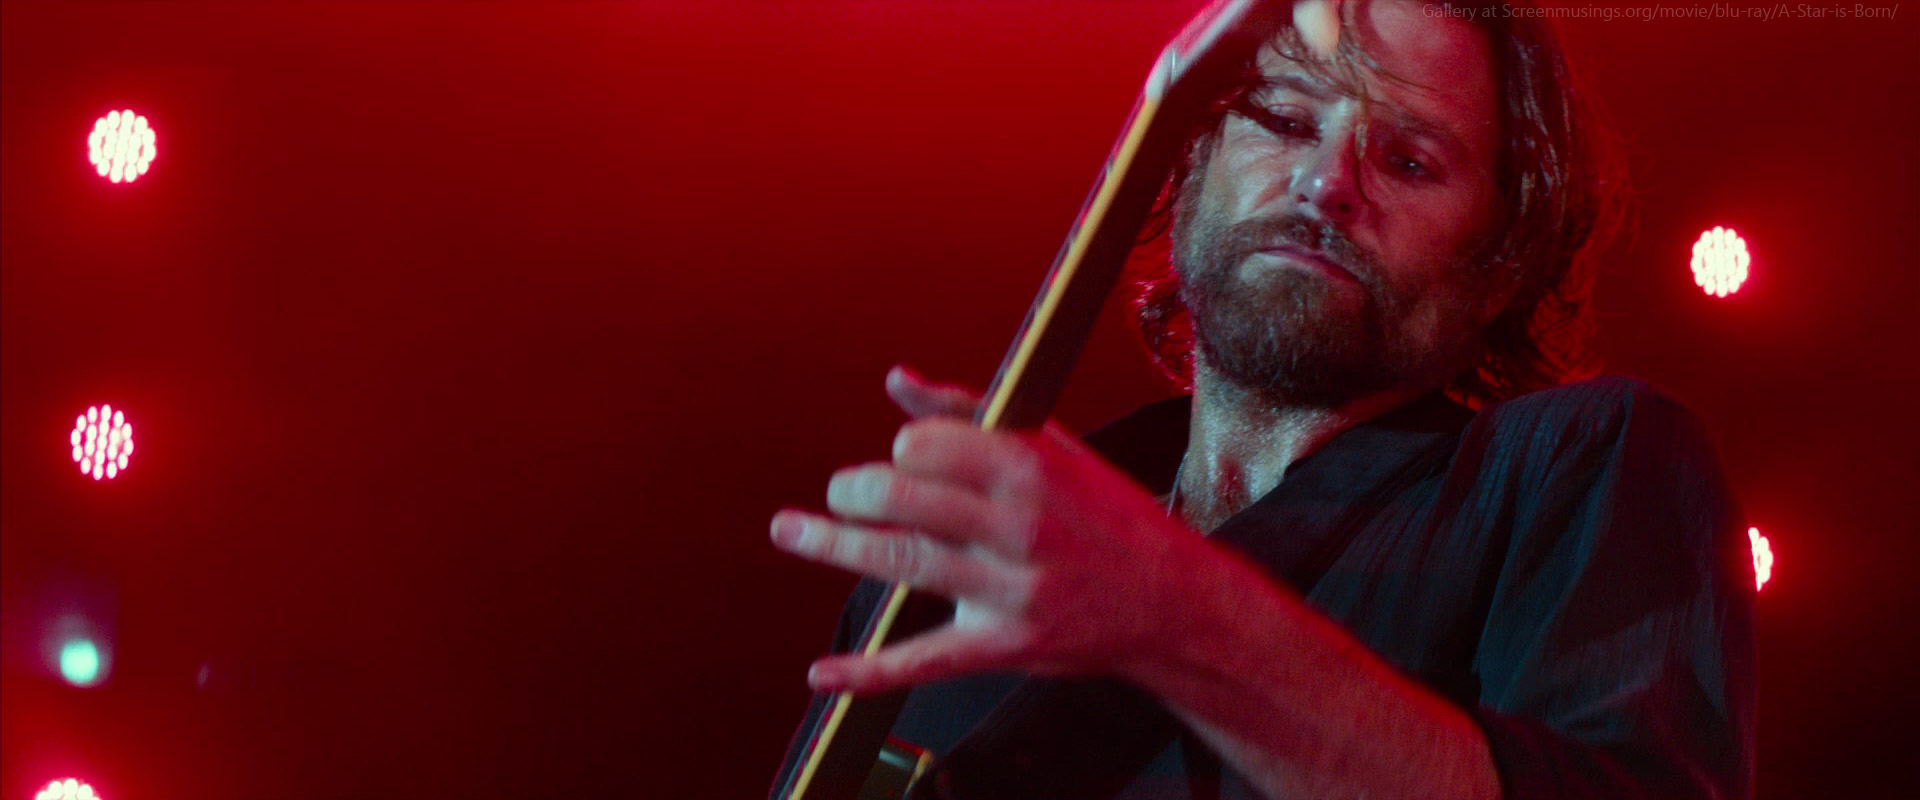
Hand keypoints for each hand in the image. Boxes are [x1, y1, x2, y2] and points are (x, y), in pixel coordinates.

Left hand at [771, 365, 1213, 693]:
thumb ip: (969, 412)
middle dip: (854, 493)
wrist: (1169, 600)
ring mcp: (1010, 590)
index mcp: (1029, 467)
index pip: (927, 448)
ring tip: (792, 531)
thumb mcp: (1052, 446)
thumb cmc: (1103, 513)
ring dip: (833, 546)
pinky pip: (926, 660)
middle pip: (904, 501)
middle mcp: (1019, 527)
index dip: (900, 452)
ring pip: (902, 564)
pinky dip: (868, 672)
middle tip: (839, 494)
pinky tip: (822, 672)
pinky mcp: (1005, 646)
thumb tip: (897, 381)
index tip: (899, 459)